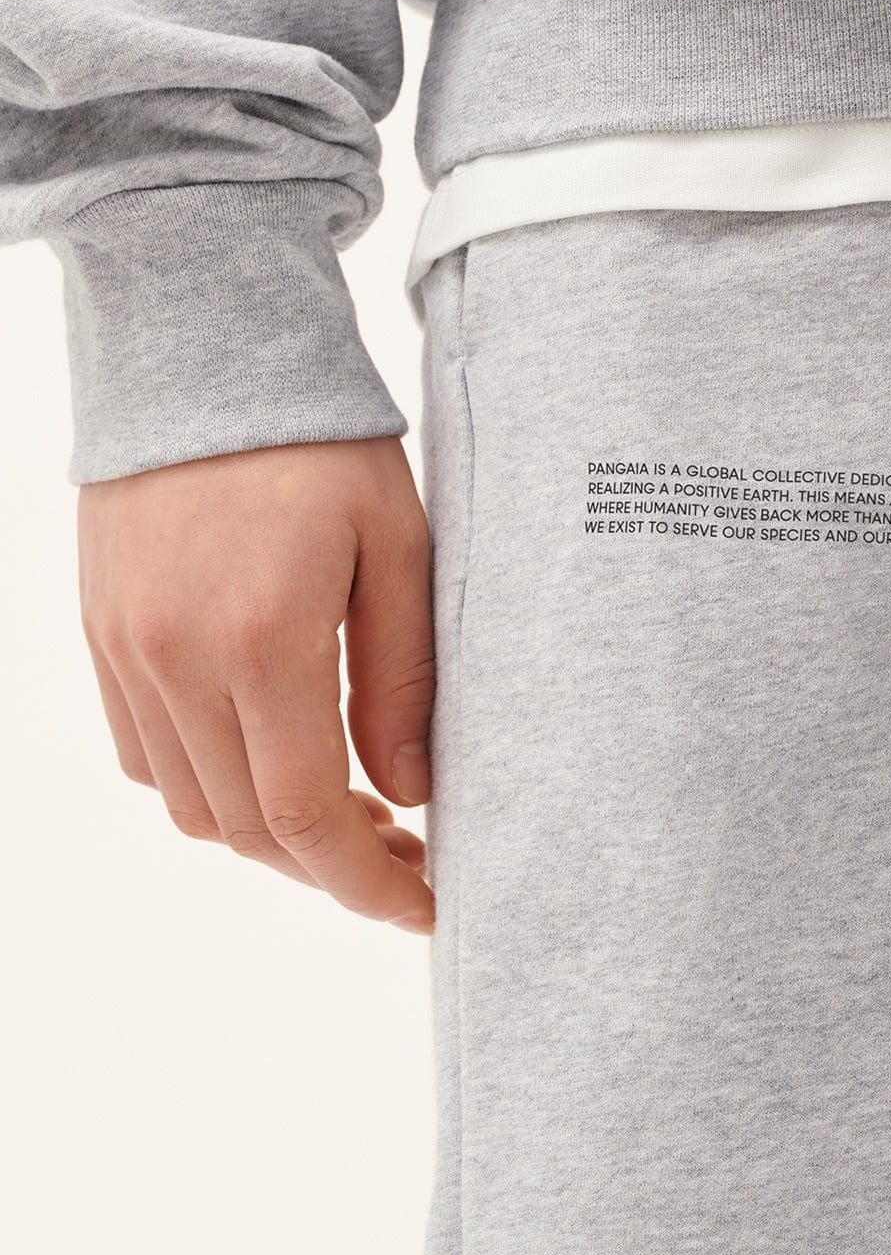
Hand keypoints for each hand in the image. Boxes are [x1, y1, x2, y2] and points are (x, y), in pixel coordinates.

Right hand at [77, 436, 435, 933]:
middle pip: (247, 830)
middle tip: (406, 862)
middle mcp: (176, 660)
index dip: (366, 884)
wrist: (201, 348)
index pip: (307, 817)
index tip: (423, 906)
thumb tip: (408, 795)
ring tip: (349, 818)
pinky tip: (270, 764)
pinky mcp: (103, 634)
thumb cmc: (322, 441)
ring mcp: (126, 651)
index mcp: (261, 641)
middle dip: (330, 870)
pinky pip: (144, 755)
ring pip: (189, 806)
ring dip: (268, 837)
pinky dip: (207, 787)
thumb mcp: (398, 548)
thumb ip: (402, 680)